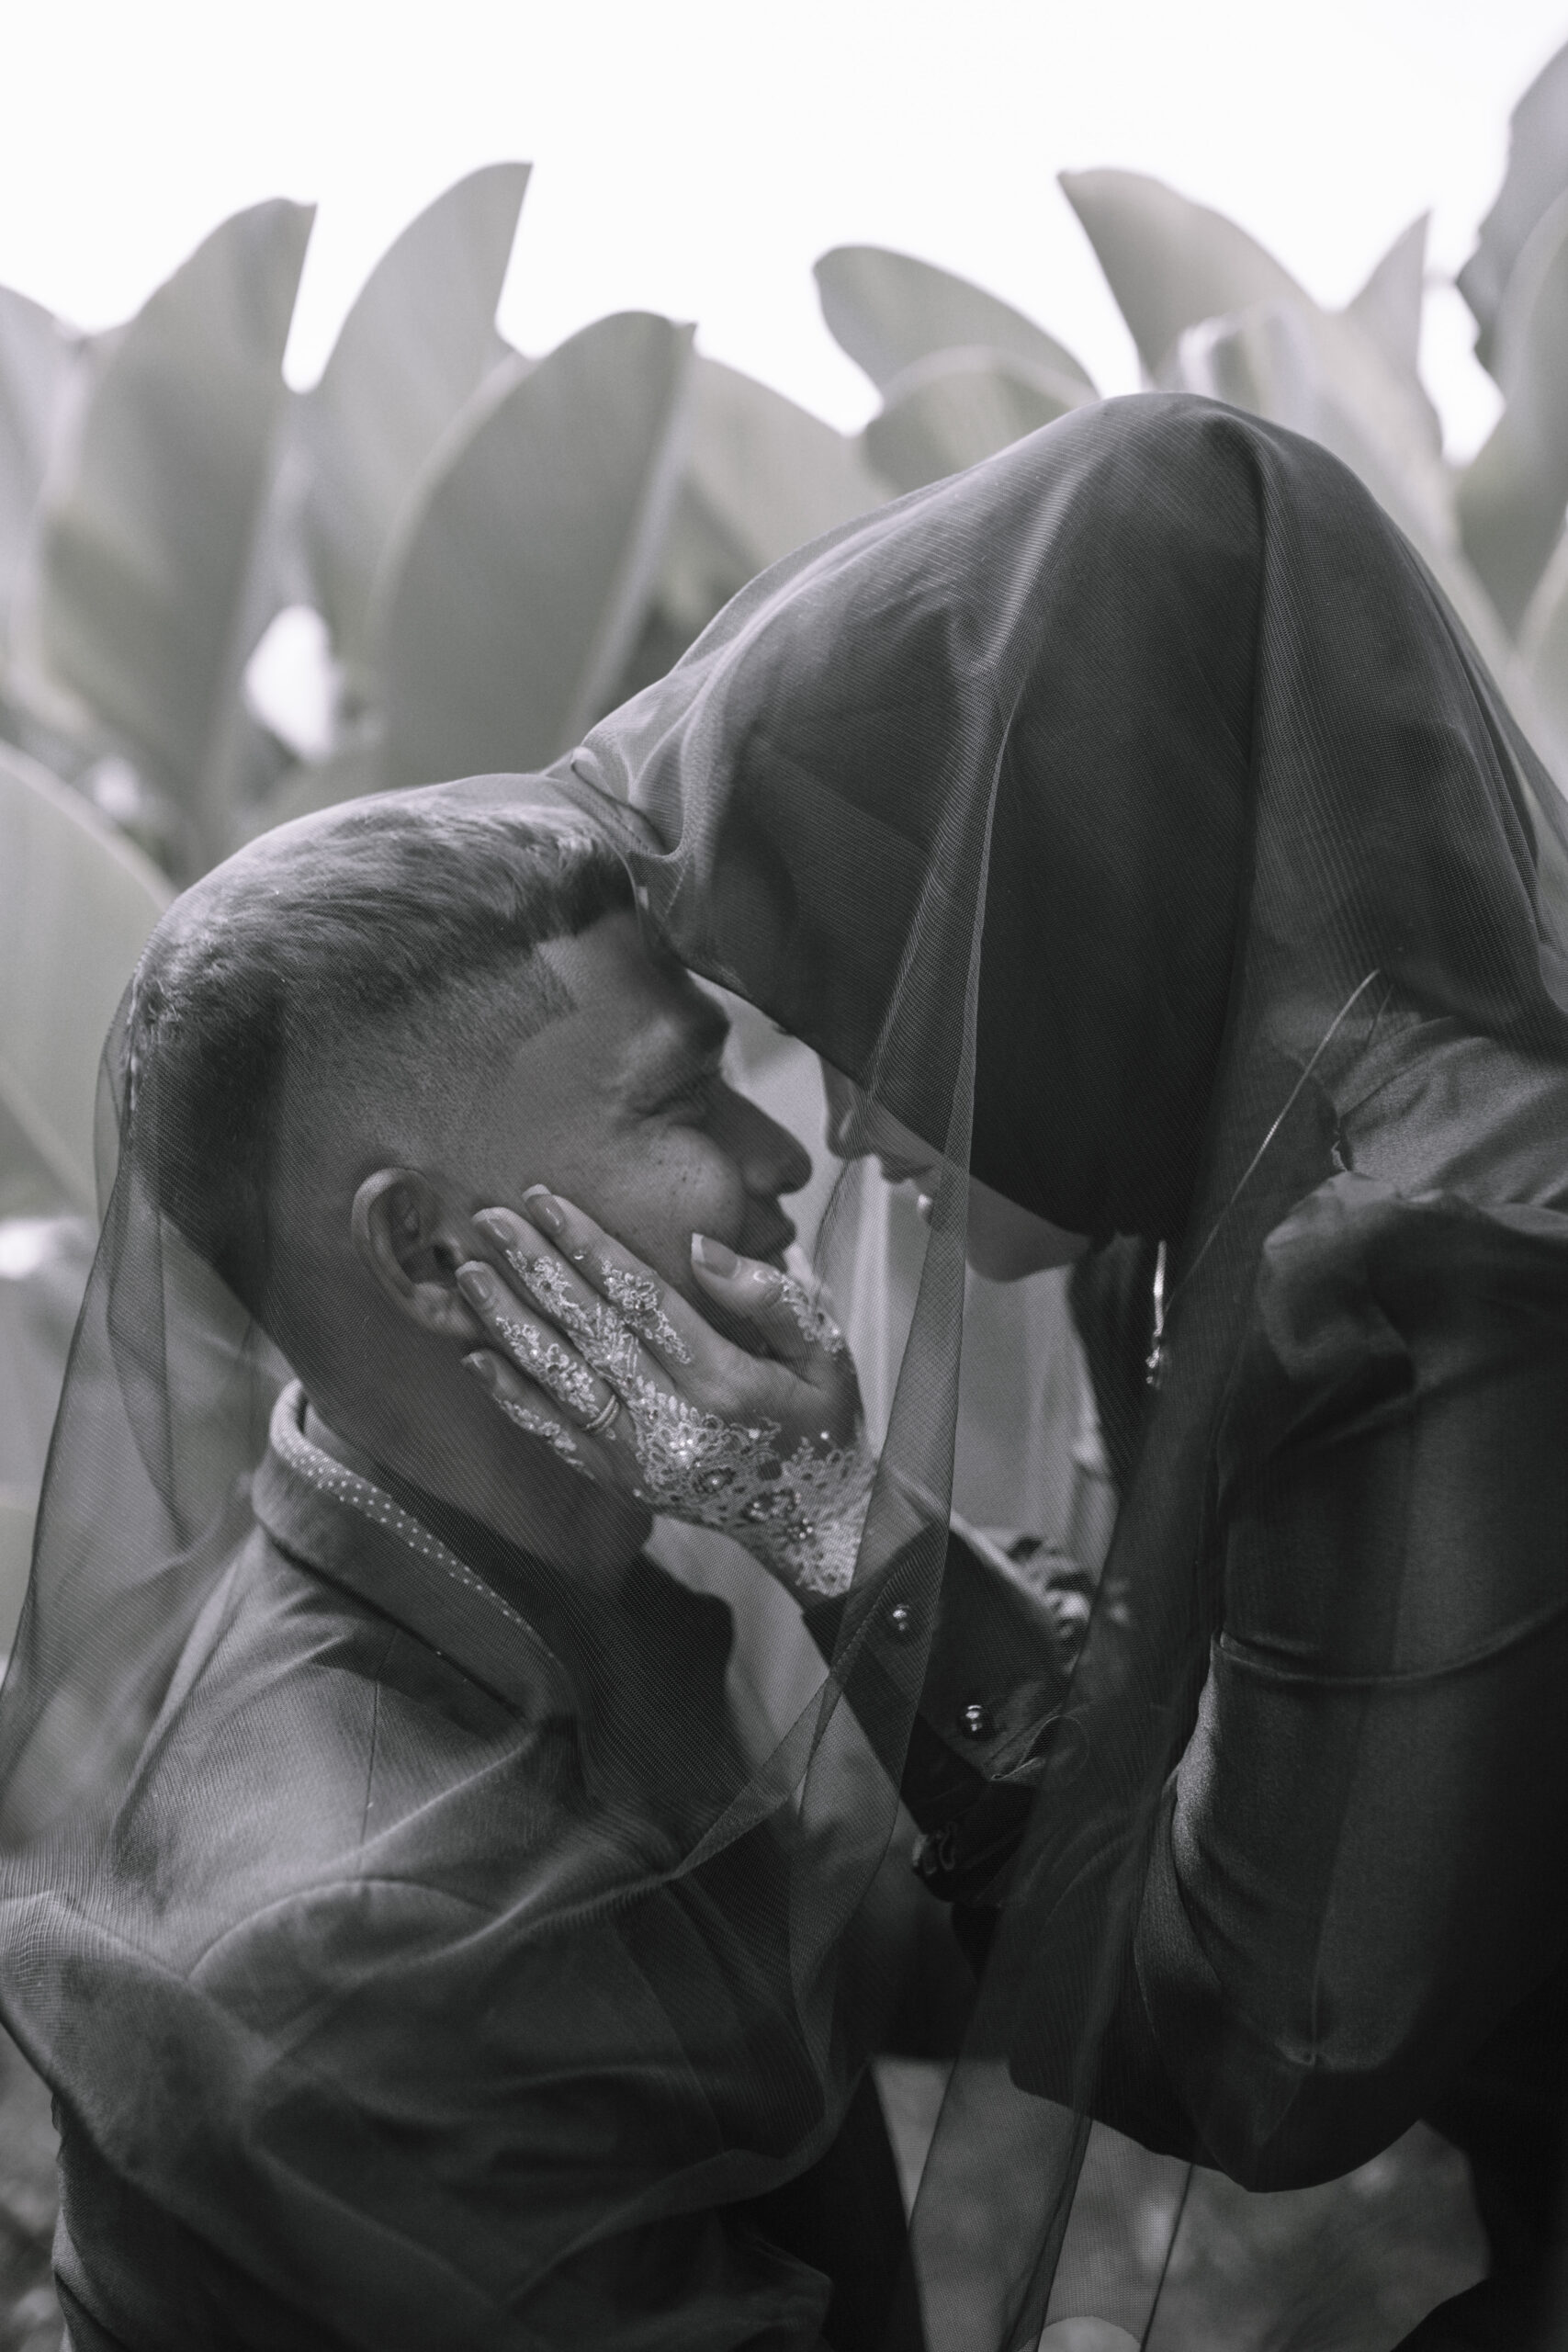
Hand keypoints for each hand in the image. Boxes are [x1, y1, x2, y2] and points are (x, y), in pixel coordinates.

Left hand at [455, 1190, 873, 1596]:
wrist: (812, 1522)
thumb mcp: (826, 1352)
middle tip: (488, 1217)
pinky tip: (475, 1356)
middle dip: (534, 1269)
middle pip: (588, 1331)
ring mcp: (640, 1460)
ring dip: (508, 1323)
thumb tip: (698, 1247)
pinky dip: (512, 1396)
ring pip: (558, 1381)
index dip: (588, 1246)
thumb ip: (770, 1297)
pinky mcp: (620, 1484)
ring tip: (467, 1273)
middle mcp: (674, 1423)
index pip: (641, 1299)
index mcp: (725, 1382)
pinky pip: (554, 1435)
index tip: (544, 1199)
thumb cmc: (821, 1419)